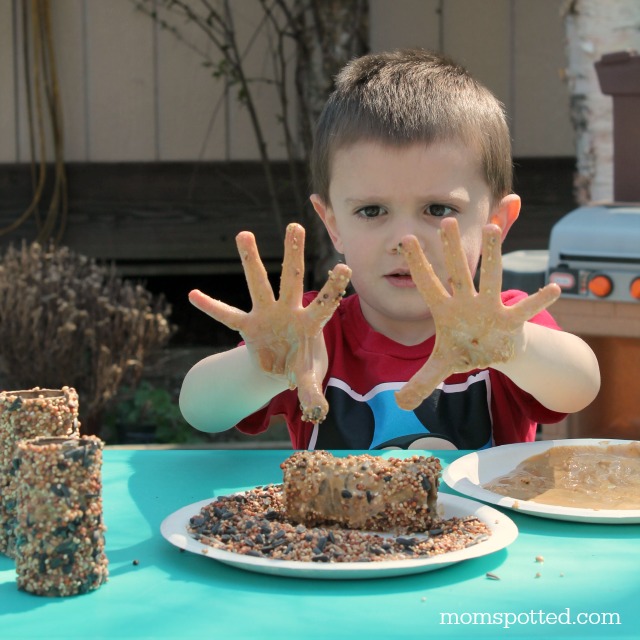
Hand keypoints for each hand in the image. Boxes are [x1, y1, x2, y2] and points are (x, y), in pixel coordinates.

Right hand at [188, 223, 351, 422]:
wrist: (281, 368)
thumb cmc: (301, 366)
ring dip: (250, 261)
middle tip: (294, 226)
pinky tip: (193, 294)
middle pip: (291, 279)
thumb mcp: (308, 379)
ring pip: (258, 284)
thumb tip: (318, 412)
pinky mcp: (248, 325)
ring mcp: (266, 315)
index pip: (324, 302)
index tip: (344, 266)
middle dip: (292, 254)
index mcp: (309, 323)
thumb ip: (312, 392)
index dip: (333, 287)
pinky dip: (211, 307)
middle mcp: (288, 311)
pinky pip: (227, 315)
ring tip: (243, 234)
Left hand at [395, 218, 560, 410]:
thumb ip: (420, 381)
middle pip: (459, 272)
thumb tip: (398, 404)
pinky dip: (539, 301)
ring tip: (492, 230)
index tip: (405, 239)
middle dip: (452, 250)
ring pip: (491, 277)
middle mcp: (467, 302)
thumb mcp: (442, 366)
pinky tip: (553, 289)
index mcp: (445, 310)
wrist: (496, 350)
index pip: (428, 284)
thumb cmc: (467, 350)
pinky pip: (525, 310)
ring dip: (493, 255)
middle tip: (446, 221)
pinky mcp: (511, 321)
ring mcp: (490, 308)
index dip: (417, 265)